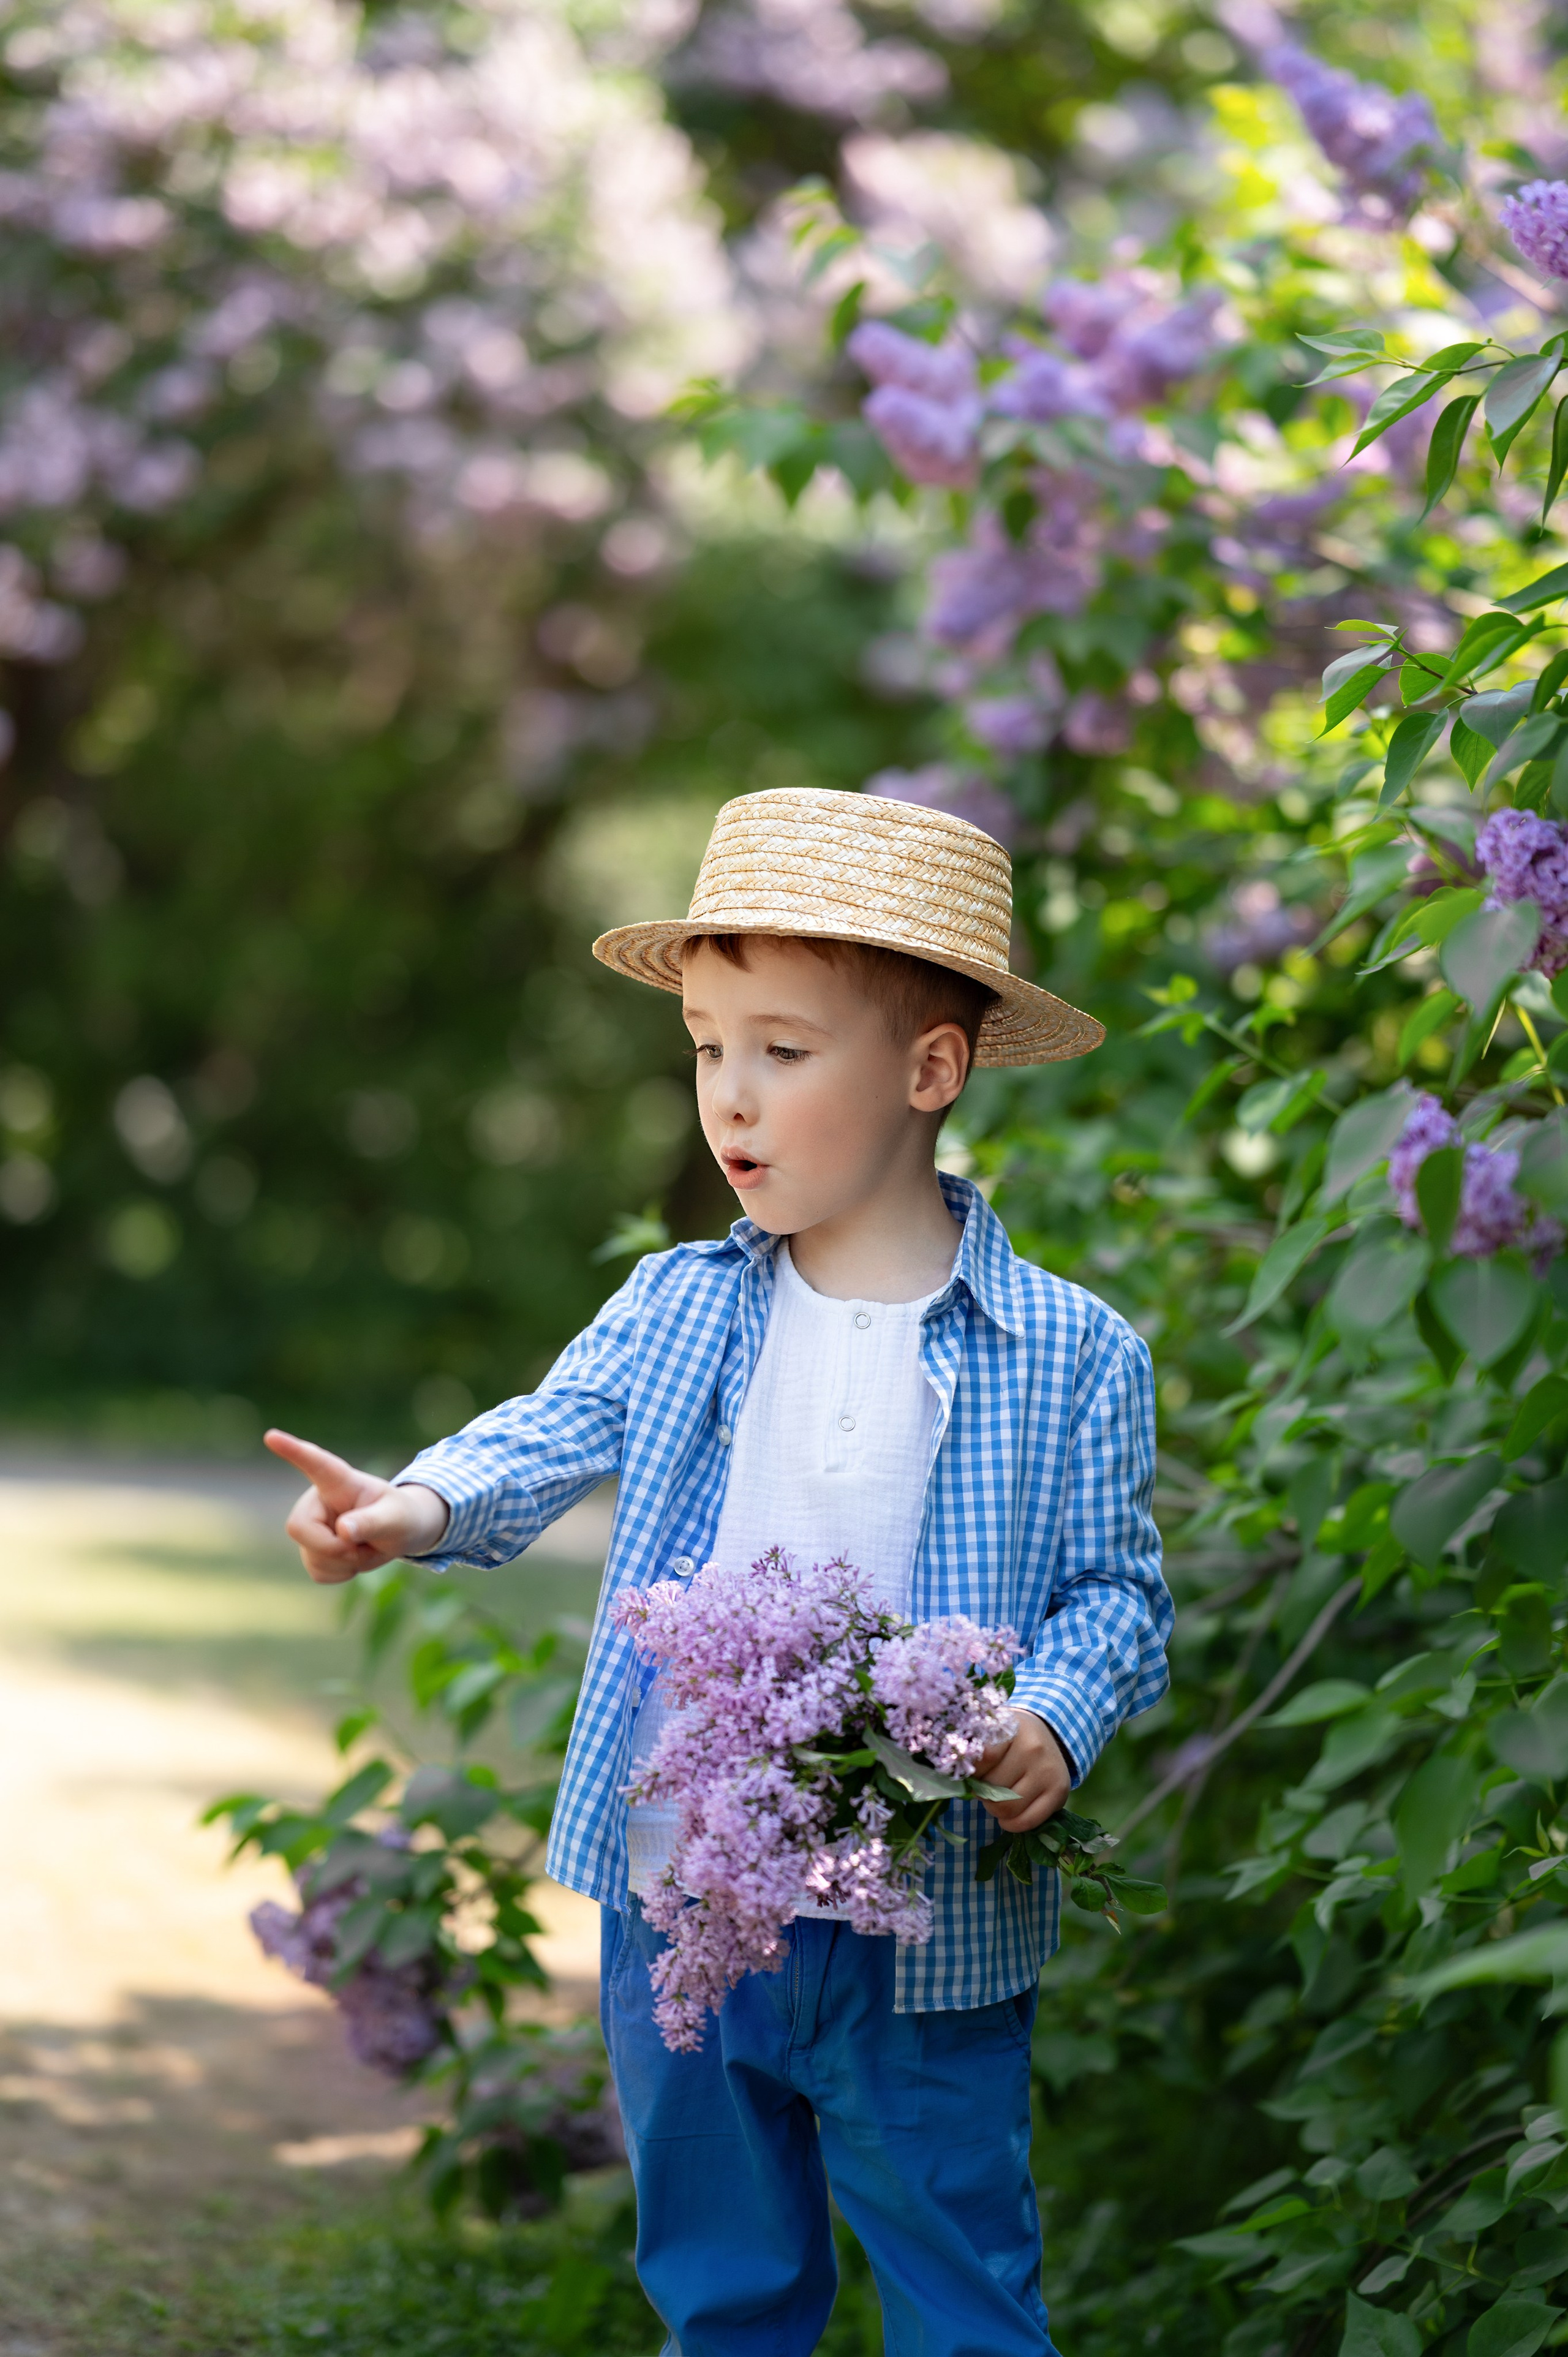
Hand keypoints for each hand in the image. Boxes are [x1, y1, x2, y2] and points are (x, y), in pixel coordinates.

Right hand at [264, 1429, 449, 1584]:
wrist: (400, 1534)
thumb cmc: (400, 1516)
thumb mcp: (396, 1518)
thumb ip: (372, 1522)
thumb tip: (343, 1531)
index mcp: (340, 1482)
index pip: (315, 1463)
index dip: (292, 1451)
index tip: (272, 1436)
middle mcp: (318, 1501)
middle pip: (299, 1528)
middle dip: (333, 1548)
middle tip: (361, 1546)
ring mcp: (312, 1526)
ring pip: (311, 1556)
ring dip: (344, 1563)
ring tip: (363, 1547)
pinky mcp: (312, 1550)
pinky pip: (318, 1572)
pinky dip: (341, 1573)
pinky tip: (353, 1559)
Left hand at [975, 1713, 1071, 1833]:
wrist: (1046, 1735)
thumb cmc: (1011, 1738)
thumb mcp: (992, 1733)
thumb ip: (976, 1752)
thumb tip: (962, 1780)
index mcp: (1012, 1729)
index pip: (984, 1757)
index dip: (973, 1772)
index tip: (972, 1771)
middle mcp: (1034, 1749)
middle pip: (993, 1787)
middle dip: (983, 1792)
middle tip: (985, 1786)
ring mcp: (1048, 1772)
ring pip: (1007, 1807)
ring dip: (995, 1808)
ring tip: (996, 1798)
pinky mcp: (1059, 1793)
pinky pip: (1027, 1822)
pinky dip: (1011, 1824)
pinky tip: (1007, 1815)